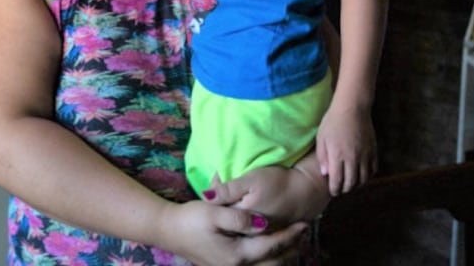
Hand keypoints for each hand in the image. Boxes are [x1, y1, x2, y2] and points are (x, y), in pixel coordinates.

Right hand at [158, 199, 308, 265]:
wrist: (168, 230)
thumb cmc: (190, 219)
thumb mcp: (214, 213)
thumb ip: (240, 218)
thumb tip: (263, 223)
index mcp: (237, 254)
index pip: (271, 246)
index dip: (290, 235)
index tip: (305, 224)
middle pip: (273, 262)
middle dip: (290, 248)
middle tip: (303, 232)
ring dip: (280, 255)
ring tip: (293, 240)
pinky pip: (255, 265)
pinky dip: (267, 258)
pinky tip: (270, 247)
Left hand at [203, 157, 330, 224]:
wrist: (307, 192)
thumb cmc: (279, 182)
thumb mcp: (252, 179)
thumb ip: (228, 189)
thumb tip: (205, 195)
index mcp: (240, 216)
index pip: (217, 210)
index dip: (213, 196)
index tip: (217, 179)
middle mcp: (247, 230)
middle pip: (226, 220)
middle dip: (221, 206)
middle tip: (223, 187)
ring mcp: (258, 234)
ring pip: (237, 226)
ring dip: (232, 213)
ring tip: (235, 197)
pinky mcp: (268, 233)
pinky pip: (250, 229)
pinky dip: (245, 218)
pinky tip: (247, 207)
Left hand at [316, 103, 377, 194]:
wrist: (352, 108)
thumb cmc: (333, 121)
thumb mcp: (321, 138)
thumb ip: (322, 157)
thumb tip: (325, 174)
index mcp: (338, 155)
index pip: (337, 181)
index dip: (334, 189)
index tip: (332, 191)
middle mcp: (353, 158)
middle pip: (351, 183)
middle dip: (345, 189)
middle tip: (340, 190)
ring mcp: (365, 155)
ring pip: (363, 179)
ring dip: (357, 185)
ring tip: (351, 184)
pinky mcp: (373, 151)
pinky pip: (373, 170)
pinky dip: (368, 176)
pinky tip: (362, 175)